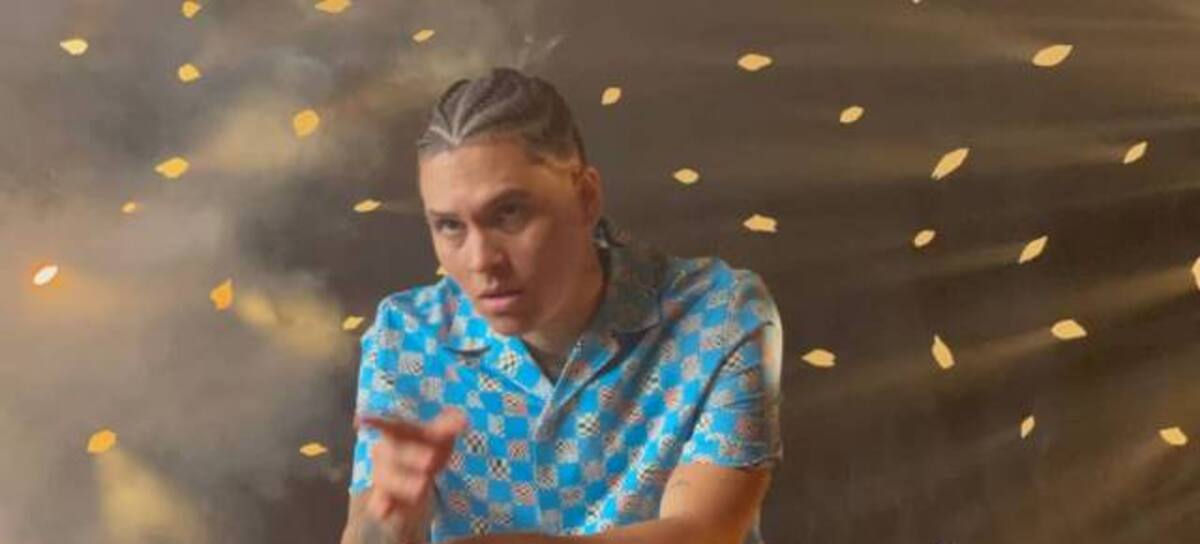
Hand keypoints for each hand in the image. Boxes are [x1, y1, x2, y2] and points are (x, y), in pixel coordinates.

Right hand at [356, 408, 467, 523]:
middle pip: (390, 452)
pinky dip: (382, 506)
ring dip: (403, 482)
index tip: (361, 420)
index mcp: (396, 433)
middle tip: (431, 460)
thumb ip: (450, 427)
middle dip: (410, 455)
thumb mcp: (441, 438)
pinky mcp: (382, 498)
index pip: (385, 424)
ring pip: (385, 478)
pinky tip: (387, 509)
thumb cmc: (427, 450)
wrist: (421, 482)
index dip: (373, 421)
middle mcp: (384, 453)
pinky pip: (378, 503)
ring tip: (422, 486)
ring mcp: (381, 476)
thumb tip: (463, 420)